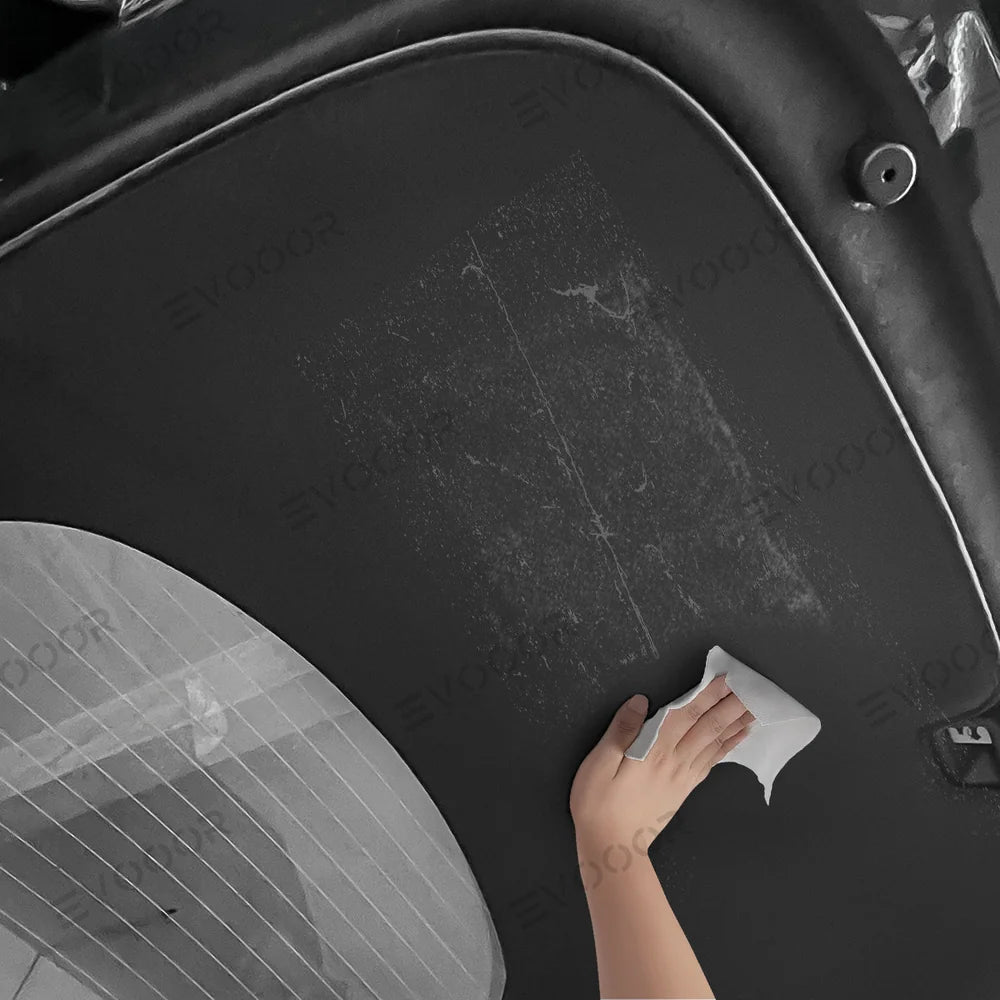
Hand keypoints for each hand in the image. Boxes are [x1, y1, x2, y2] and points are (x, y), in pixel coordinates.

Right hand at [569, 674, 754, 853]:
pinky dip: (729, 745)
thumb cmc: (598, 803)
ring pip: (715, 743)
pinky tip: (739, 735)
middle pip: (707, 727)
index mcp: (653, 751)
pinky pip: (712, 762)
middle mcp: (674, 761)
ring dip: (736, 722)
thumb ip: (621, 730)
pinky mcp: (684, 789)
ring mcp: (683, 777)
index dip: (706, 694)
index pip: (685, 715)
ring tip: (755, 706)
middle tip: (752, 686)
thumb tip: (640, 700)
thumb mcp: (598, 763)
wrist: (612, 846)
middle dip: (730, 704)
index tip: (725, 677)